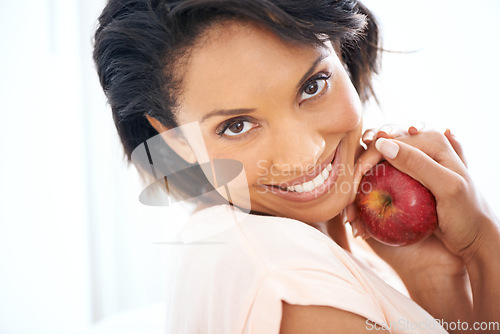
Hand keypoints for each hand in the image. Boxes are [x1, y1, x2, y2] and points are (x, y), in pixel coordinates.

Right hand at [347, 128, 496, 274]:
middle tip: (348, 200)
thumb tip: (383, 143)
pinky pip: (380, 182)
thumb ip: (417, 163)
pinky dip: (368, 196)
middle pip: (377, 152)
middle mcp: (420, 149)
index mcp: (432, 141)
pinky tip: (360, 215)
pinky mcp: (407, 182)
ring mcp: (412, 166)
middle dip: (357, 174)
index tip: (354, 185)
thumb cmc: (468, 214)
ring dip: (359, 187)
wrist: (476, 240)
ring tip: (351, 213)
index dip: (367, 159)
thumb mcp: (447, 187)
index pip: (389, 142)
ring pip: (375, 167)